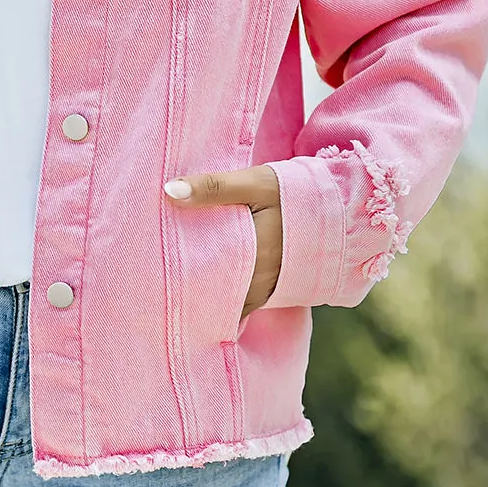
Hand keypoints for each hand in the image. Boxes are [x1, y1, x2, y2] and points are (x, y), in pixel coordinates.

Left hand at [163, 165, 282, 317]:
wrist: (336, 207)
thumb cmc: (291, 191)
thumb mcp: (253, 183)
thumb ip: (213, 187)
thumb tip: (168, 191)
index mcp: (252, 252)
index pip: (207, 277)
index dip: (179, 286)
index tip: (151, 288)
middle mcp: (260, 278)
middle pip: (215, 295)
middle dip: (188, 298)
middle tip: (153, 300)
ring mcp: (268, 287)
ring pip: (229, 302)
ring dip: (206, 301)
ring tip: (171, 303)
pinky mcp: (273, 288)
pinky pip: (243, 302)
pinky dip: (224, 301)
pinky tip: (203, 299)